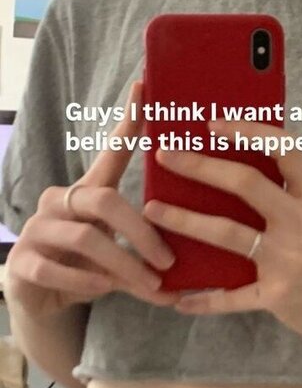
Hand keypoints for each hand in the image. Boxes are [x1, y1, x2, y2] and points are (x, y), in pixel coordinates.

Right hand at [4, 81, 180, 320]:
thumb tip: (192, 274)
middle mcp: (59, 202)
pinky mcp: (22, 262)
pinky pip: (56, 268)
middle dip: (142, 232)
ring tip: (150, 286)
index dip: (128, 122)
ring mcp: (37, 229)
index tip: (145, 88)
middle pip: (104, 200)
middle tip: (168, 261)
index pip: (110, 152)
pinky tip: (106, 289)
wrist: (40, 299)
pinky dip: (88, 280)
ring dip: (124, 264)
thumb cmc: (88, 267)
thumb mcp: (121, 255)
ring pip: (85, 237)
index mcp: (88, 192)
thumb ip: (149, 257)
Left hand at [143, 118, 301, 351]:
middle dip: (201, 166)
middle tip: (165, 155)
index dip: (249, 131)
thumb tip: (236, 158)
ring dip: (184, 220)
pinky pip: (231, 297)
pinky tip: (176, 298)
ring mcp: (290, 260)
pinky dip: (202, 299)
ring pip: (228, 234)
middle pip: (247, 184)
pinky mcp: (278, 296)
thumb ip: (286, 192)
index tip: (212, 123)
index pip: (285, 150)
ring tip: (152, 210)